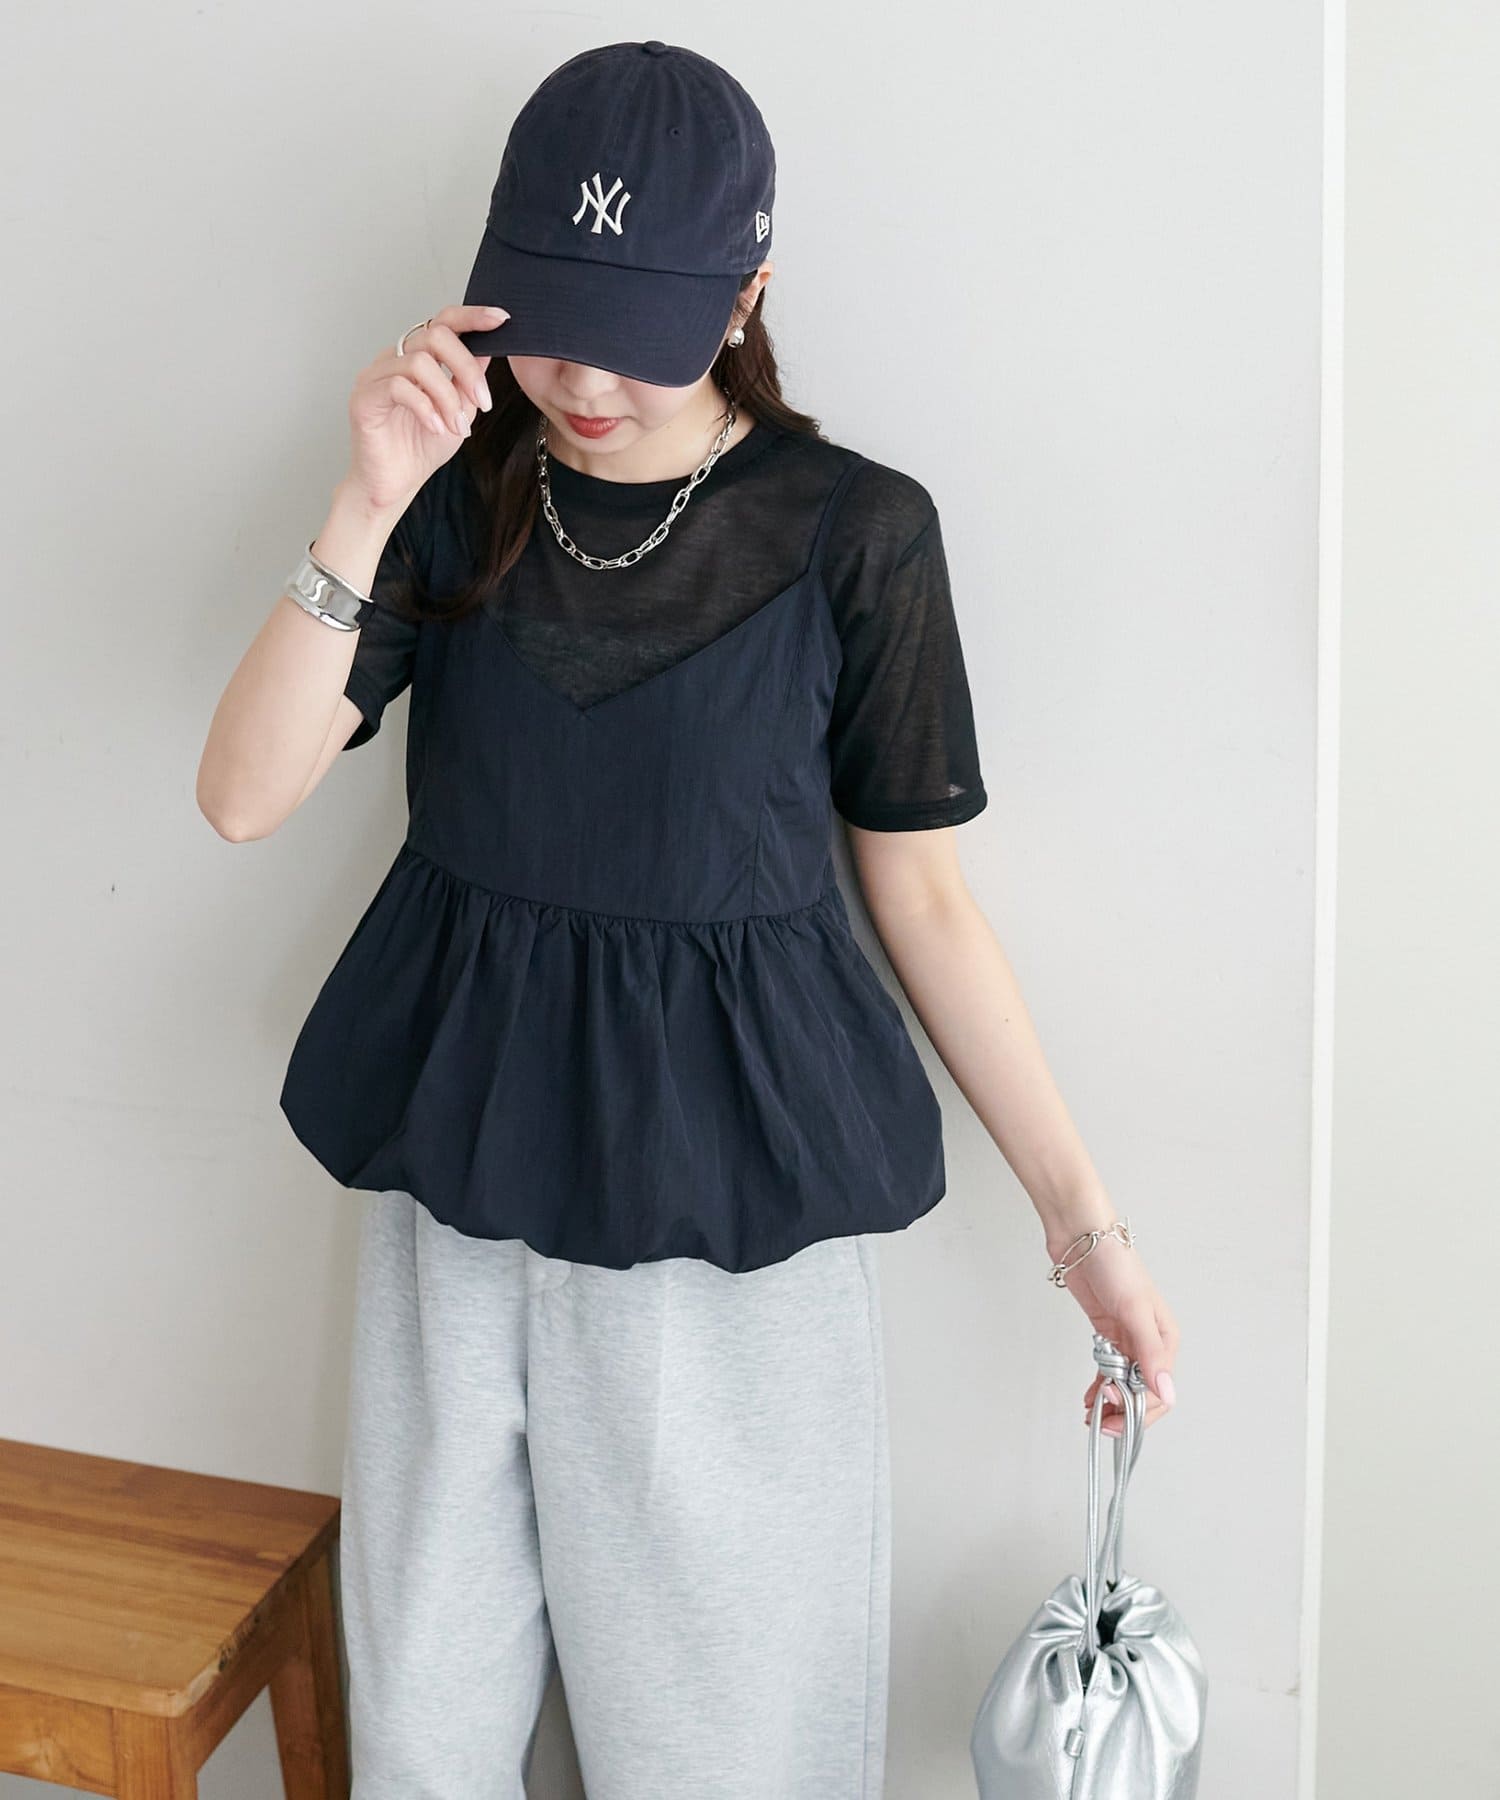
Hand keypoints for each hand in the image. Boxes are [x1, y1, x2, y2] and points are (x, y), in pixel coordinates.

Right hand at [343, 302, 508, 513]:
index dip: (472, 317)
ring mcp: (375, 375)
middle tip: (482, 401)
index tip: (501, 320)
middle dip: (466, 368)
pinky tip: (436, 427)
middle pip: (434, 336)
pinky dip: (425, 408)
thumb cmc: (422, 447)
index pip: (442, 322)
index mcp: (416, 355)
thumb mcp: (459, 410)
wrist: (396, 483)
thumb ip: (469, 380)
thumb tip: (488, 348)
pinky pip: (399, 387)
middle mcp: (393, 358)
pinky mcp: (364, 397)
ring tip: (457, 427)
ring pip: (419, 363)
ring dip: (448, 397)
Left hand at [1050, 1222, 1178, 1437]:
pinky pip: (1108, 1369)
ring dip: (1111, 1402)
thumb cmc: (1115, 1264)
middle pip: (1143, 1391)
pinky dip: (1100, 1386)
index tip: (1115, 1411)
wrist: (1082, 1237)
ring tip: (1091, 1417)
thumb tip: (1167, 1392)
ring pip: (1124, 1383)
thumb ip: (1149, 1353)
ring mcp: (1126, 1338)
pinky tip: (1089, 1399)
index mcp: (1166, 1338)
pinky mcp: (1106, 1333)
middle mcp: (1149, 1342)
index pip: (1161, 1390)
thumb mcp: (1134, 1309)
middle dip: (1125, 1411)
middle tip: (1101, 1423)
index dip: (1140, 1407)